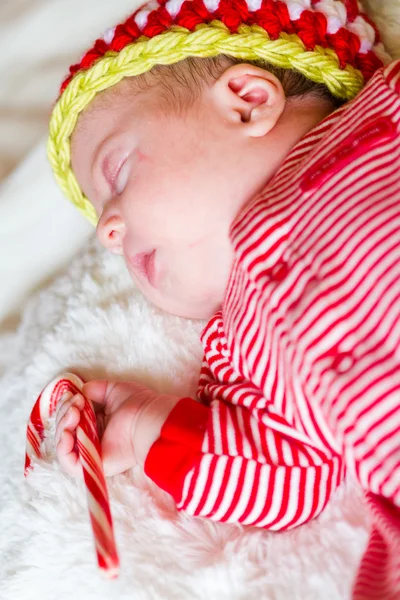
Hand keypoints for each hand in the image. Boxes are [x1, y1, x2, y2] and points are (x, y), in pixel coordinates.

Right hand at [55, 380, 179, 477]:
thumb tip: (79, 391)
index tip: (73, 396)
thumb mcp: (112, 389)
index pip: (72, 418)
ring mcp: (91, 453)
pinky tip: (69, 433)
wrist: (148, 419)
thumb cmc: (137, 404)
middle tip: (75, 404)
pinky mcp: (92, 465)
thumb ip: (94, 389)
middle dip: (64, 414)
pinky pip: (68, 462)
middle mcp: (93, 439)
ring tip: (74, 414)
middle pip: (65, 430)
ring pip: (63, 444)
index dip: (67, 407)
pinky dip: (62, 447)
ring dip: (62, 426)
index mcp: (98, 423)